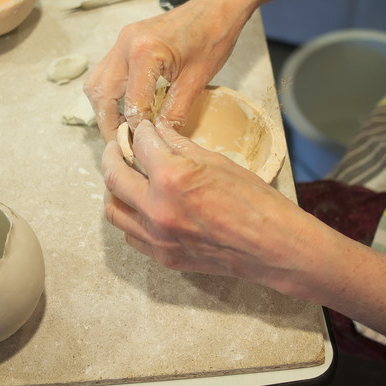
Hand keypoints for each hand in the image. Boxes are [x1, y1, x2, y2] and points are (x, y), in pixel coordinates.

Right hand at [83, 0, 245, 142]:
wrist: (218, 7)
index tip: (141, 148)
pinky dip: (112, 95)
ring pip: (98, 84)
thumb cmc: (214, 36)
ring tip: (124, 130)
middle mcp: (125, 44)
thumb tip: (160, 139)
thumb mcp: (197, 81)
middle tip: (123, 145)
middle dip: (108, 123)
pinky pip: (107, 73)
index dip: (134, 130)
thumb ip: (175, 112)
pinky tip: (128, 110)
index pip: (129, 103)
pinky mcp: (126, 41)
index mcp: (144, 53)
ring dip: (106, 110)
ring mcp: (122, 40)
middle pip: (100, 94)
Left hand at [101, 120, 308, 281]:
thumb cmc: (254, 203)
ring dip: (115, 189)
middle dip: (113, 155)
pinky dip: (129, 216)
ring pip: (114, 210)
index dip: (139, 132)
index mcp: (172, 179)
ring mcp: (157, 237)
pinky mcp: (163, 257)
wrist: (272, 247)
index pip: (140, 145)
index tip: (139, 128)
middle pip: (114, 177)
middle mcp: (157, 209)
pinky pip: (130, 235)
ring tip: (125, 176)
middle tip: (118, 146)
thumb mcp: (218, 162)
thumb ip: (180, 147)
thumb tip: (160, 134)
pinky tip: (140, 205)